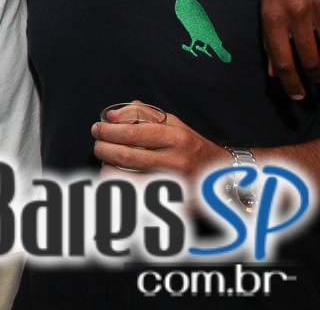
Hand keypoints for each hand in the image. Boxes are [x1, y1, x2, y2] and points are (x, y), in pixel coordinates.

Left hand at [92, 112, 231, 184]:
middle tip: (97, 145)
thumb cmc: (190, 146)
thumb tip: (111, 116)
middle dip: (103, 149)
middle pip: (126, 157)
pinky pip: (134, 198)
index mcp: (176, 138)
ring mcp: (174, 186)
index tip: (97, 129)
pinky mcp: (171, 204)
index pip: (132, 134)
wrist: (221, 176)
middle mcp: (176, 162)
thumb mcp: (172, 123)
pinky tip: (116, 179)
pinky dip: (119, 188)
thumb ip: (142, 114)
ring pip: (126, 180)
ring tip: (105, 162)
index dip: (109, 132)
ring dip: (107, 169)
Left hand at [261, 0, 319, 98]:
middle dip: (315, 75)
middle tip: (318, 78)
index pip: (283, 62)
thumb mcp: (265, 6)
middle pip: (310, 59)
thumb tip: (273, 72)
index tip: (299, 95)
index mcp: (274, 18)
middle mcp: (298, 14)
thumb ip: (270, 39)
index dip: (292, 84)